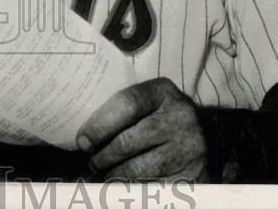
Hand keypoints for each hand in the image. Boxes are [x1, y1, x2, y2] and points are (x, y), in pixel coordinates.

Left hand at [77, 77, 207, 181]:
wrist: (195, 139)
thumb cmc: (157, 119)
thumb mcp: (144, 105)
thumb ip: (119, 112)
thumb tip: (83, 138)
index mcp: (163, 92)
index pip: (127, 104)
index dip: (99, 125)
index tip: (82, 141)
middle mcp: (180, 116)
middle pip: (127, 140)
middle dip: (103, 155)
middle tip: (92, 161)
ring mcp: (188, 146)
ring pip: (137, 168)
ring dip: (114, 173)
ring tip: (106, 172)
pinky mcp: (192, 173)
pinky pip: (151, 185)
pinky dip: (132, 186)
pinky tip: (125, 182)